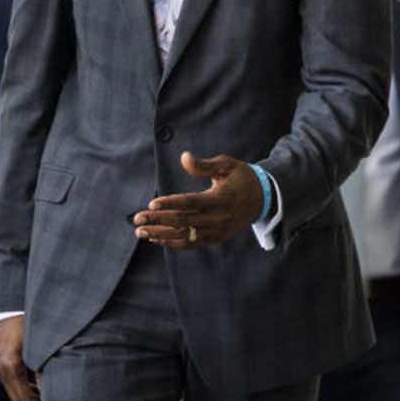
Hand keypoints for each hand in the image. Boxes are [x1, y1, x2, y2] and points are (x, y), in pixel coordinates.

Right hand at [0, 314, 39, 400]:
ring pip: (15, 395)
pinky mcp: (2, 363)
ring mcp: (0, 366)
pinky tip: (41, 393)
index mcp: (11, 365)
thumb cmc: (31, 322)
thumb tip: (54, 391)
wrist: (14, 306)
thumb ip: (46, 369)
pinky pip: (14, 385)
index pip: (24, 400)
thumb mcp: (42, 346)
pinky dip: (27, 392)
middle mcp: (1, 368)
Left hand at [133, 152, 263, 248]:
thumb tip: (184, 157)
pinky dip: (172, 242)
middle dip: (158, 220)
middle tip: (137, 219)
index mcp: (221, 199)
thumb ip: (204, 165)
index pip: (192, 203)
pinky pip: (191, 243)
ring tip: (140, 232)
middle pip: (184, 221)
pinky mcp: (215, 238)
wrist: (262, 200)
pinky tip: (155, 238)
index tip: (152, 204)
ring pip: (185, 235)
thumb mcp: (226, 165)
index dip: (171, 204)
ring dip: (161, 234)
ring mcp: (217, 231)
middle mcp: (218, 219)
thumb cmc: (240, 178)